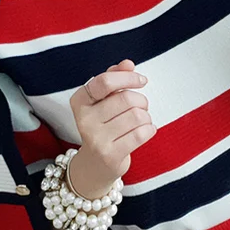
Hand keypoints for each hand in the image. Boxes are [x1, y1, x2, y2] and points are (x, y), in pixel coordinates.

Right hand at [67, 59, 155, 197]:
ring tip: (140, 123)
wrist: (94, 165)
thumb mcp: (103, 101)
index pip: (105, 81)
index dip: (128, 78)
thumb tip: (127, 64)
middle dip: (141, 101)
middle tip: (140, 109)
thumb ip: (114, 79)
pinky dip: (150, 130)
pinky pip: (142, 133)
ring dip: (146, 117)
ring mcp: (96, 139)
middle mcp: (84, 119)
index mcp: (80, 100)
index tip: (142, 80)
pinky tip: (144, 132)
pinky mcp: (110, 155)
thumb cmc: (103, 126)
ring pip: (138, 116)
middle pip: (127, 99)